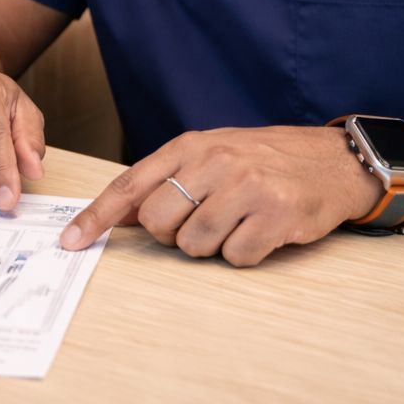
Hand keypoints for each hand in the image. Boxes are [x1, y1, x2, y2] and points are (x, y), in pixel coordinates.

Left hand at [60, 127, 382, 265]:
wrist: (333, 161)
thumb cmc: (266, 160)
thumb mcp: (214, 153)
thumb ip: (171, 178)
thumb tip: (125, 215)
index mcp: (192, 146)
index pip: (132, 185)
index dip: (97, 216)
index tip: (71, 241)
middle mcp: (215, 162)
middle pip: (159, 222)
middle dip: (173, 235)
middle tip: (203, 221)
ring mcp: (247, 187)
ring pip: (194, 244)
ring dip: (212, 246)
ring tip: (238, 222)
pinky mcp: (276, 214)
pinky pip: (236, 256)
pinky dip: (245, 253)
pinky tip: (262, 231)